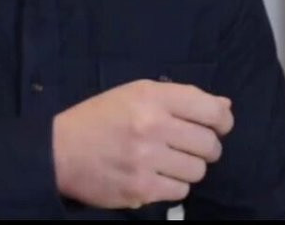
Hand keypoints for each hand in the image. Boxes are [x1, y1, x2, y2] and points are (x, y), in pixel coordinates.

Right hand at [52, 79, 233, 209]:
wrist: (59, 151)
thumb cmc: (101, 118)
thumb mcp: (137, 93)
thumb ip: (181, 97)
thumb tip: (225, 107)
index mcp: (153, 97)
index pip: (211, 110)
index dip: (223, 121)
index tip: (219, 126)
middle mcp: (153, 126)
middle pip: (209, 144)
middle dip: (205, 147)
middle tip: (189, 146)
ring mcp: (147, 160)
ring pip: (198, 171)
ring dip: (189, 168)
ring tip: (169, 161)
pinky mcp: (141, 189)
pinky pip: (180, 191)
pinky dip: (173, 185)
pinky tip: (156, 175)